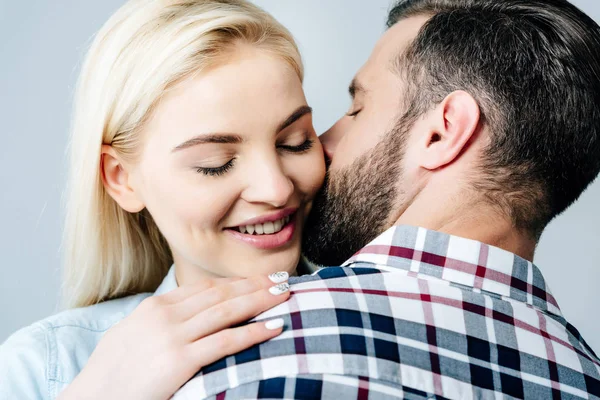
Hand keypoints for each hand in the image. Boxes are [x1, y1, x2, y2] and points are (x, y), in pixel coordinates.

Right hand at [58, 272, 290, 399]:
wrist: (91, 399)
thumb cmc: (112, 373)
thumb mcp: (132, 334)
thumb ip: (161, 320)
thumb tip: (187, 314)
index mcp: (155, 306)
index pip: (205, 287)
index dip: (236, 282)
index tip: (257, 278)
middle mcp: (166, 315)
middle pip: (221, 294)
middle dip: (254, 284)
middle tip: (281, 277)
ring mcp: (173, 336)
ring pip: (227, 311)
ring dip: (260, 300)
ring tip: (284, 294)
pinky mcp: (179, 361)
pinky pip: (226, 342)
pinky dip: (254, 332)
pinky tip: (274, 326)